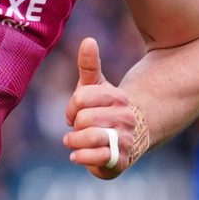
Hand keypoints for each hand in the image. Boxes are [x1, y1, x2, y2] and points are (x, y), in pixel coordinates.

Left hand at [62, 37, 148, 179]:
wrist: (127, 139)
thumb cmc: (104, 111)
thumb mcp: (95, 87)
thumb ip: (89, 65)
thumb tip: (88, 40)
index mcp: (118, 97)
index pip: (81, 98)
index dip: (72, 108)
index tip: (74, 114)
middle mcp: (125, 117)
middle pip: (84, 118)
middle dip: (75, 126)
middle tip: (77, 129)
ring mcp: (125, 139)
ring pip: (91, 136)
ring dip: (74, 141)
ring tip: (73, 142)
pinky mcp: (121, 159)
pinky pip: (97, 157)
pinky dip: (81, 157)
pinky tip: (76, 155)